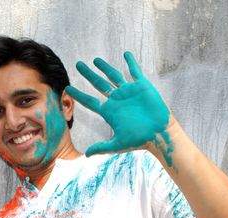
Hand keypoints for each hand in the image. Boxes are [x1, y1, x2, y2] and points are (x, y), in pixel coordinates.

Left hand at [65, 51, 172, 165]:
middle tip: (78, 64)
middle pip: (99, 84)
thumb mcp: (118, 144)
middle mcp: (117, 100)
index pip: (90, 101)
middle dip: (88, 74)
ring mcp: (128, 92)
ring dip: (104, 67)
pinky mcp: (142, 87)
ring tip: (95, 59)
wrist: (160, 134)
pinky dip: (130, 62)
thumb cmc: (140, 140)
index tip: (68, 88)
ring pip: (113, 76)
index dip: (78, 94)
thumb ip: (102, 147)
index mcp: (109, 111)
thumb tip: (86, 154)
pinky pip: (135, 71)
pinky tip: (125, 54)